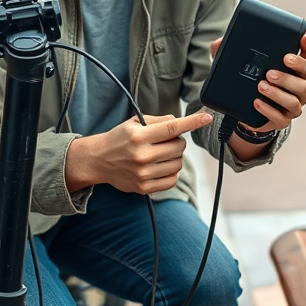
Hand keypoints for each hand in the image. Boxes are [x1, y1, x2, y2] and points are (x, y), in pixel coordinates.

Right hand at [65, 111, 213, 193]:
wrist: (98, 160)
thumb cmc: (119, 138)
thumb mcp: (134, 123)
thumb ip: (158, 121)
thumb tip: (179, 121)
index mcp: (139, 136)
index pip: (172, 128)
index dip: (192, 122)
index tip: (207, 118)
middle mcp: (142, 155)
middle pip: (179, 147)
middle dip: (177, 141)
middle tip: (165, 140)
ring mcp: (143, 174)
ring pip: (178, 164)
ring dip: (175, 157)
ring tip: (162, 153)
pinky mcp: (144, 187)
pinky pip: (171, 180)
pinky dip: (171, 172)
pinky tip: (160, 166)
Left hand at [209, 34, 305, 132]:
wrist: (246, 110)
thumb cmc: (251, 80)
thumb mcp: (243, 64)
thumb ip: (232, 50)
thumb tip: (220, 42)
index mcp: (297, 69)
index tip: (302, 38)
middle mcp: (301, 86)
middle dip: (294, 71)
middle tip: (272, 69)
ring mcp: (294, 104)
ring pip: (295, 99)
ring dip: (278, 92)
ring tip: (261, 86)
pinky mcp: (283, 120)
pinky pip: (280, 117)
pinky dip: (268, 109)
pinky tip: (257, 102)